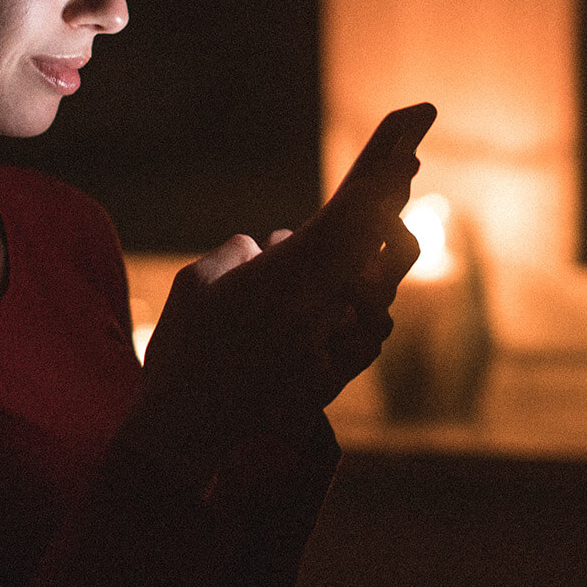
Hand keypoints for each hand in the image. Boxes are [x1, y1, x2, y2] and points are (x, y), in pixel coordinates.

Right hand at [140, 188, 420, 436]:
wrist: (187, 430)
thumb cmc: (184, 350)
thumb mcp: (197, 284)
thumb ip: (238, 252)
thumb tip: (274, 244)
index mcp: (283, 279)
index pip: (347, 221)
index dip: (378, 184)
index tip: (402, 156)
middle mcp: (318, 312)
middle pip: (380, 252)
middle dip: (392, 213)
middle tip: (402, 175)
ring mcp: (332, 349)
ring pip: (382, 294)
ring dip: (376, 264)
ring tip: (374, 237)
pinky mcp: (336, 380)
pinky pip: (371, 334)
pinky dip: (367, 310)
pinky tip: (356, 300)